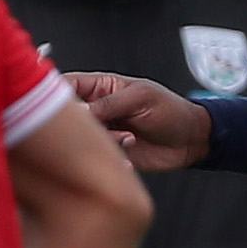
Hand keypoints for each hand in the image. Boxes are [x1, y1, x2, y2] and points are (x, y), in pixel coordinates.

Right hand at [69, 71, 212, 172]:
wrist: (192, 140)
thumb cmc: (171, 111)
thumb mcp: (141, 99)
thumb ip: (108, 104)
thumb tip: (79, 111)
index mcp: (100, 88)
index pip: (65, 87)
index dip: (54, 96)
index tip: (56, 108)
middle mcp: (97, 111)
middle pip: (67, 118)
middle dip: (80, 127)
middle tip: (101, 128)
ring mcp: (102, 134)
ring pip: (82, 142)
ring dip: (104, 143)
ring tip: (129, 139)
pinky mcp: (110, 155)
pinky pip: (98, 160)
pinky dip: (112, 161)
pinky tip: (130, 158)